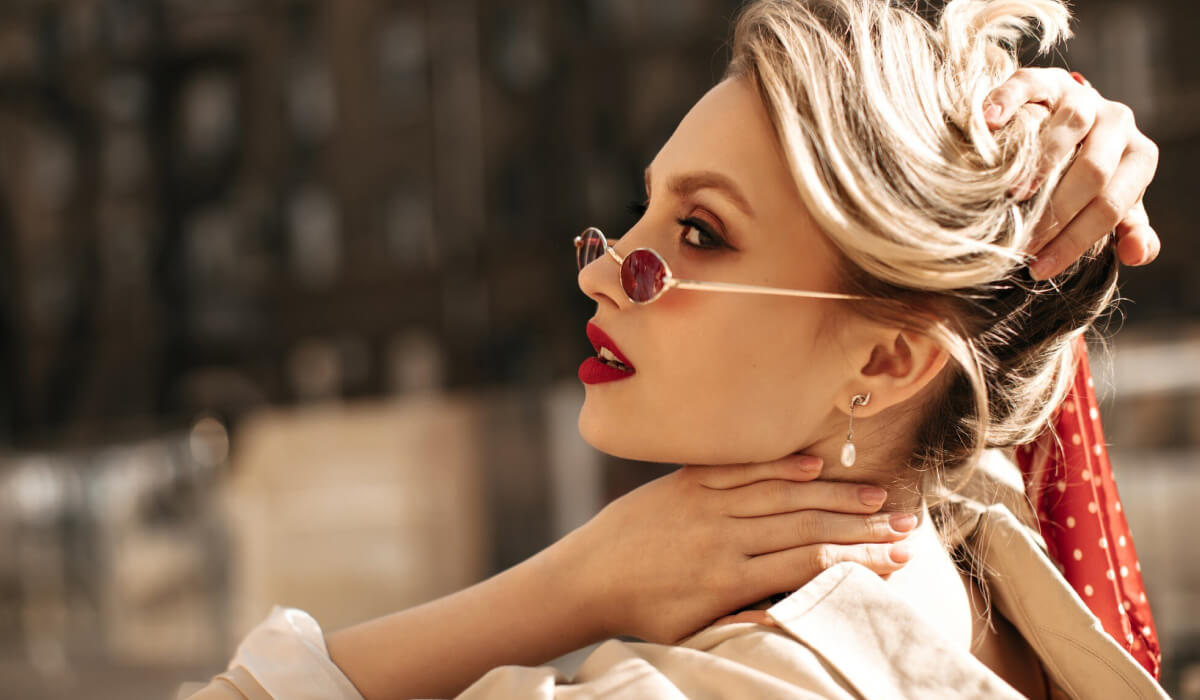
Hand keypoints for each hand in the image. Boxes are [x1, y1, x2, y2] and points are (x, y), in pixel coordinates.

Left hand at [549, 454, 912, 644]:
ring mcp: (703, 504)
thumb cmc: (645, 613)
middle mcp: (721, 537)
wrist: (585, 577)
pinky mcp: (685, 483)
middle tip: (906, 524)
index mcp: (727, 579)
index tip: (899, 558)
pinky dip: (779, 465)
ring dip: (834, 494)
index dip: (859, 560)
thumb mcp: (697, 628)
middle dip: (861, 526)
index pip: (809, 565)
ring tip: (876, 496)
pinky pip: (740, 469)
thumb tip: (801, 605)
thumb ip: (746, 614)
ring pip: (782, 493)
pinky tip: (815, 463)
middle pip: (806, 527)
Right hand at [983, 67, 1159, 278]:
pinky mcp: (1046, 80)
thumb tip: (1136, 255)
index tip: (1040, 267)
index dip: (1076, 240)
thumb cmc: (1089, 177)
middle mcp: (1118, 122)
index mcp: (1139, 157)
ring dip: (1039, 165)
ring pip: (1069, 126)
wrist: (1068, 124)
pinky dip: (1007, 101)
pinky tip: (988, 124)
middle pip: (1093, 170)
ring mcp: (1082, 96)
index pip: (1112, 204)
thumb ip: (1129, 230)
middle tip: (1022, 244)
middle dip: (1057, 213)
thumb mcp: (1113, 205)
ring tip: (1012, 197)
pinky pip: (1029, 84)